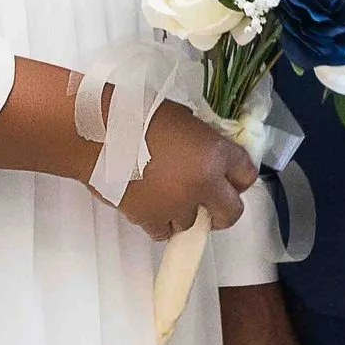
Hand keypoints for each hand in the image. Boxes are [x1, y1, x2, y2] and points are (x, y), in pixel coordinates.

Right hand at [115, 104, 253, 243]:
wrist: (97, 132)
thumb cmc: (135, 113)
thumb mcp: (181, 118)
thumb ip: (200, 140)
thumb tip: (205, 152)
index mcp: (215, 153)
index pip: (247, 174)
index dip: (238, 177)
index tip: (229, 178)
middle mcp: (204, 183)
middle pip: (232, 212)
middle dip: (222, 209)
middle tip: (209, 203)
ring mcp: (178, 205)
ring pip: (193, 224)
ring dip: (184, 213)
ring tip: (167, 196)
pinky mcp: (151, 219)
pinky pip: (163, 231)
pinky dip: (158, 221)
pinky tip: (149, 203)